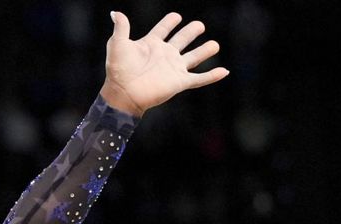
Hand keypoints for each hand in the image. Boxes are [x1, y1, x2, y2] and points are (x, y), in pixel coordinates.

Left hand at [100, 11, 228, 115]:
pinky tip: (224, 71)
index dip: (169, 22)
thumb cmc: (118, 70)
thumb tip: (116, 13)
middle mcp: (164, 55)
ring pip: (194, 57)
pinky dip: (212, 76)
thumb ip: (121, 28)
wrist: (123, 93)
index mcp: (151, 45)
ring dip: (205, 51)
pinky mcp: (179, 82)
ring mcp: (173, 68)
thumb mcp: (118, 45)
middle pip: (182, 40)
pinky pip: (199, 78)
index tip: (176, 16)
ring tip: (215, 45)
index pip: (163, 29)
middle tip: (199, 25)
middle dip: (191, 32)